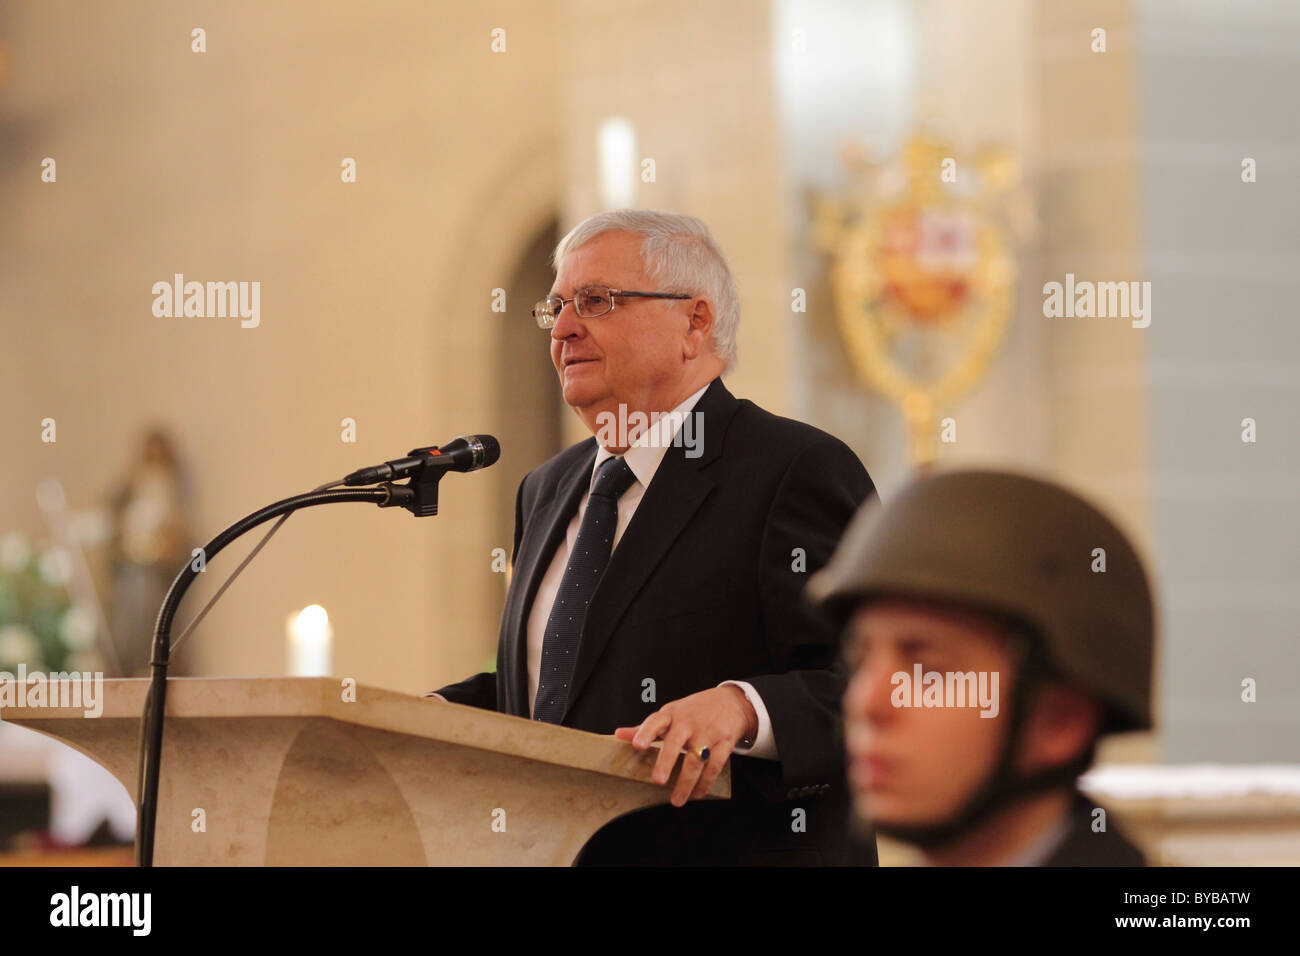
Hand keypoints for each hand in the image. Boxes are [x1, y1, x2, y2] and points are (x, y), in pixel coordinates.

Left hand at [614, 686, 756, 806]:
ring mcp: (708, 732)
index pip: (655, 721)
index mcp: (671, 714)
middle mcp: (688, 723)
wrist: (731, 701)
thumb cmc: (695, 710)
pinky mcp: (724, 742)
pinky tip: (698, 793)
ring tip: (677, 800)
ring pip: (696, 759)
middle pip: (676, 742)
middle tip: (658, 780)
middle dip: (666, 761)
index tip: (637, 745)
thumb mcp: (670, 713)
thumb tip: (618, 734)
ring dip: (687, 782)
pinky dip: (706, 782)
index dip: (645, 733)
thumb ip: (646, 727)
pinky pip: (715, 765)